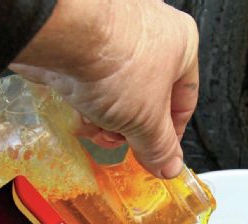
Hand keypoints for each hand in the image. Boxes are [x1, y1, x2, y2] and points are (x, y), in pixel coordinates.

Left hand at [10, 0, 198, 178]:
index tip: (158, 156)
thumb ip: (160, 147)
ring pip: (117, 94)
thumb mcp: (147, 121)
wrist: (63, 35)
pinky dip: (86, 101)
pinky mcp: (83, 42)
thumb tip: (169, 165)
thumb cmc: (115, 61)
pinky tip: (80, 111)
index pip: (185, 100)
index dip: (171, 135)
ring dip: (105, 119)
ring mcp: (115, 35)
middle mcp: (151, 34)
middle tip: (122, 141)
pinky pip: (91, 81)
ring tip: (96, 125)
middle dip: (130, 129)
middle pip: (147, 100)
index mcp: (182, 44)